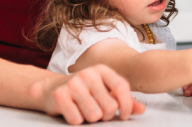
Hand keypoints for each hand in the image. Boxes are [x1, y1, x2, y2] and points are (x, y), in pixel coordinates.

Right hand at [31, 64, 145, 124]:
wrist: (49, 89)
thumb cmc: (82, 91)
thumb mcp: (103, 90)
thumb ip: (123, 99)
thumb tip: (142, 109)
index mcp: (102, 70)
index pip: (121, 87)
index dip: (126, 105)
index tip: (123, 115)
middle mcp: (88, 74)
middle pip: (109, 106)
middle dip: (106, 115)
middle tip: (98, 112)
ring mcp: (73, 84)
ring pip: (94, 115)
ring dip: (90, 119)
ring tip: (84, 110)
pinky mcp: (60, 96)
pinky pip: (77, 119)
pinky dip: (76, 120)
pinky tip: (72, 111)